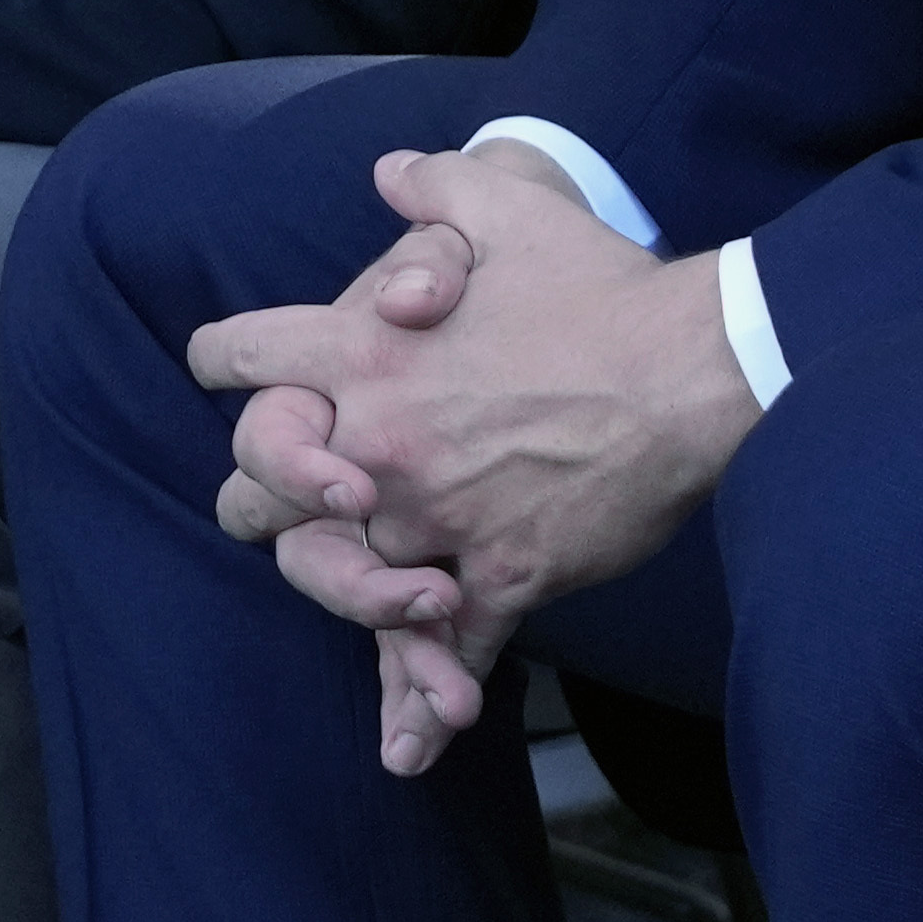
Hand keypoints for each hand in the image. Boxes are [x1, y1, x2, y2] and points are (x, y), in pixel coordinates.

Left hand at [182, 146, 758, 770]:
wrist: (696, 369)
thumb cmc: (602, 284)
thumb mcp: (508, 207)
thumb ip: (434, 189)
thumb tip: (391, 173)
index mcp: (362, 354)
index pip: (236, 359)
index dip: (226, 361)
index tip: (229, 368)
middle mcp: (379, 446)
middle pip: (252, 493)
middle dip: (260, 497)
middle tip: (285, 499)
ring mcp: (435, 521)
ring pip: (337, 582)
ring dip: (341, 590)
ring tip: (360, 595)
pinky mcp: (499, 579)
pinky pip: (443, 655)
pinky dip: (425, 703)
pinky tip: (408, 748)